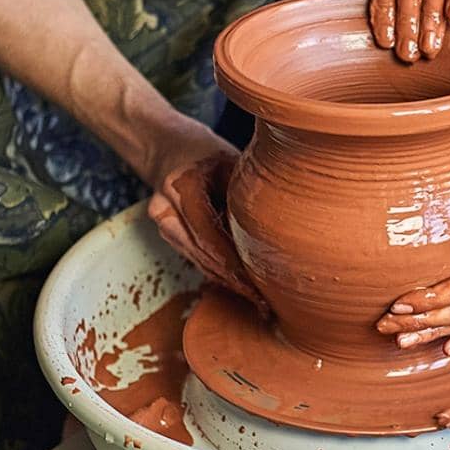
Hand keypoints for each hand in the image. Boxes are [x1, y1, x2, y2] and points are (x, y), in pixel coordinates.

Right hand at [145, 117, 268, 314]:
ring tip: (257, 301)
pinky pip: (195, 257)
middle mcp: (165, 208)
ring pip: (198, 260)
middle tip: (265, 304)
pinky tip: (239, 286)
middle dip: (234, 282)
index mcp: (182, 186)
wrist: (166, 145)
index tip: (261, 286)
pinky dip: (217, 272)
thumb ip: (248, 192)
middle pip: (203, 255)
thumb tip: (287, 224)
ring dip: (227, 282)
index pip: (211, 236)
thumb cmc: (207, 151)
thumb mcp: (230, 160)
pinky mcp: (167, 233)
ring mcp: (162, 222)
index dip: (236, 265)